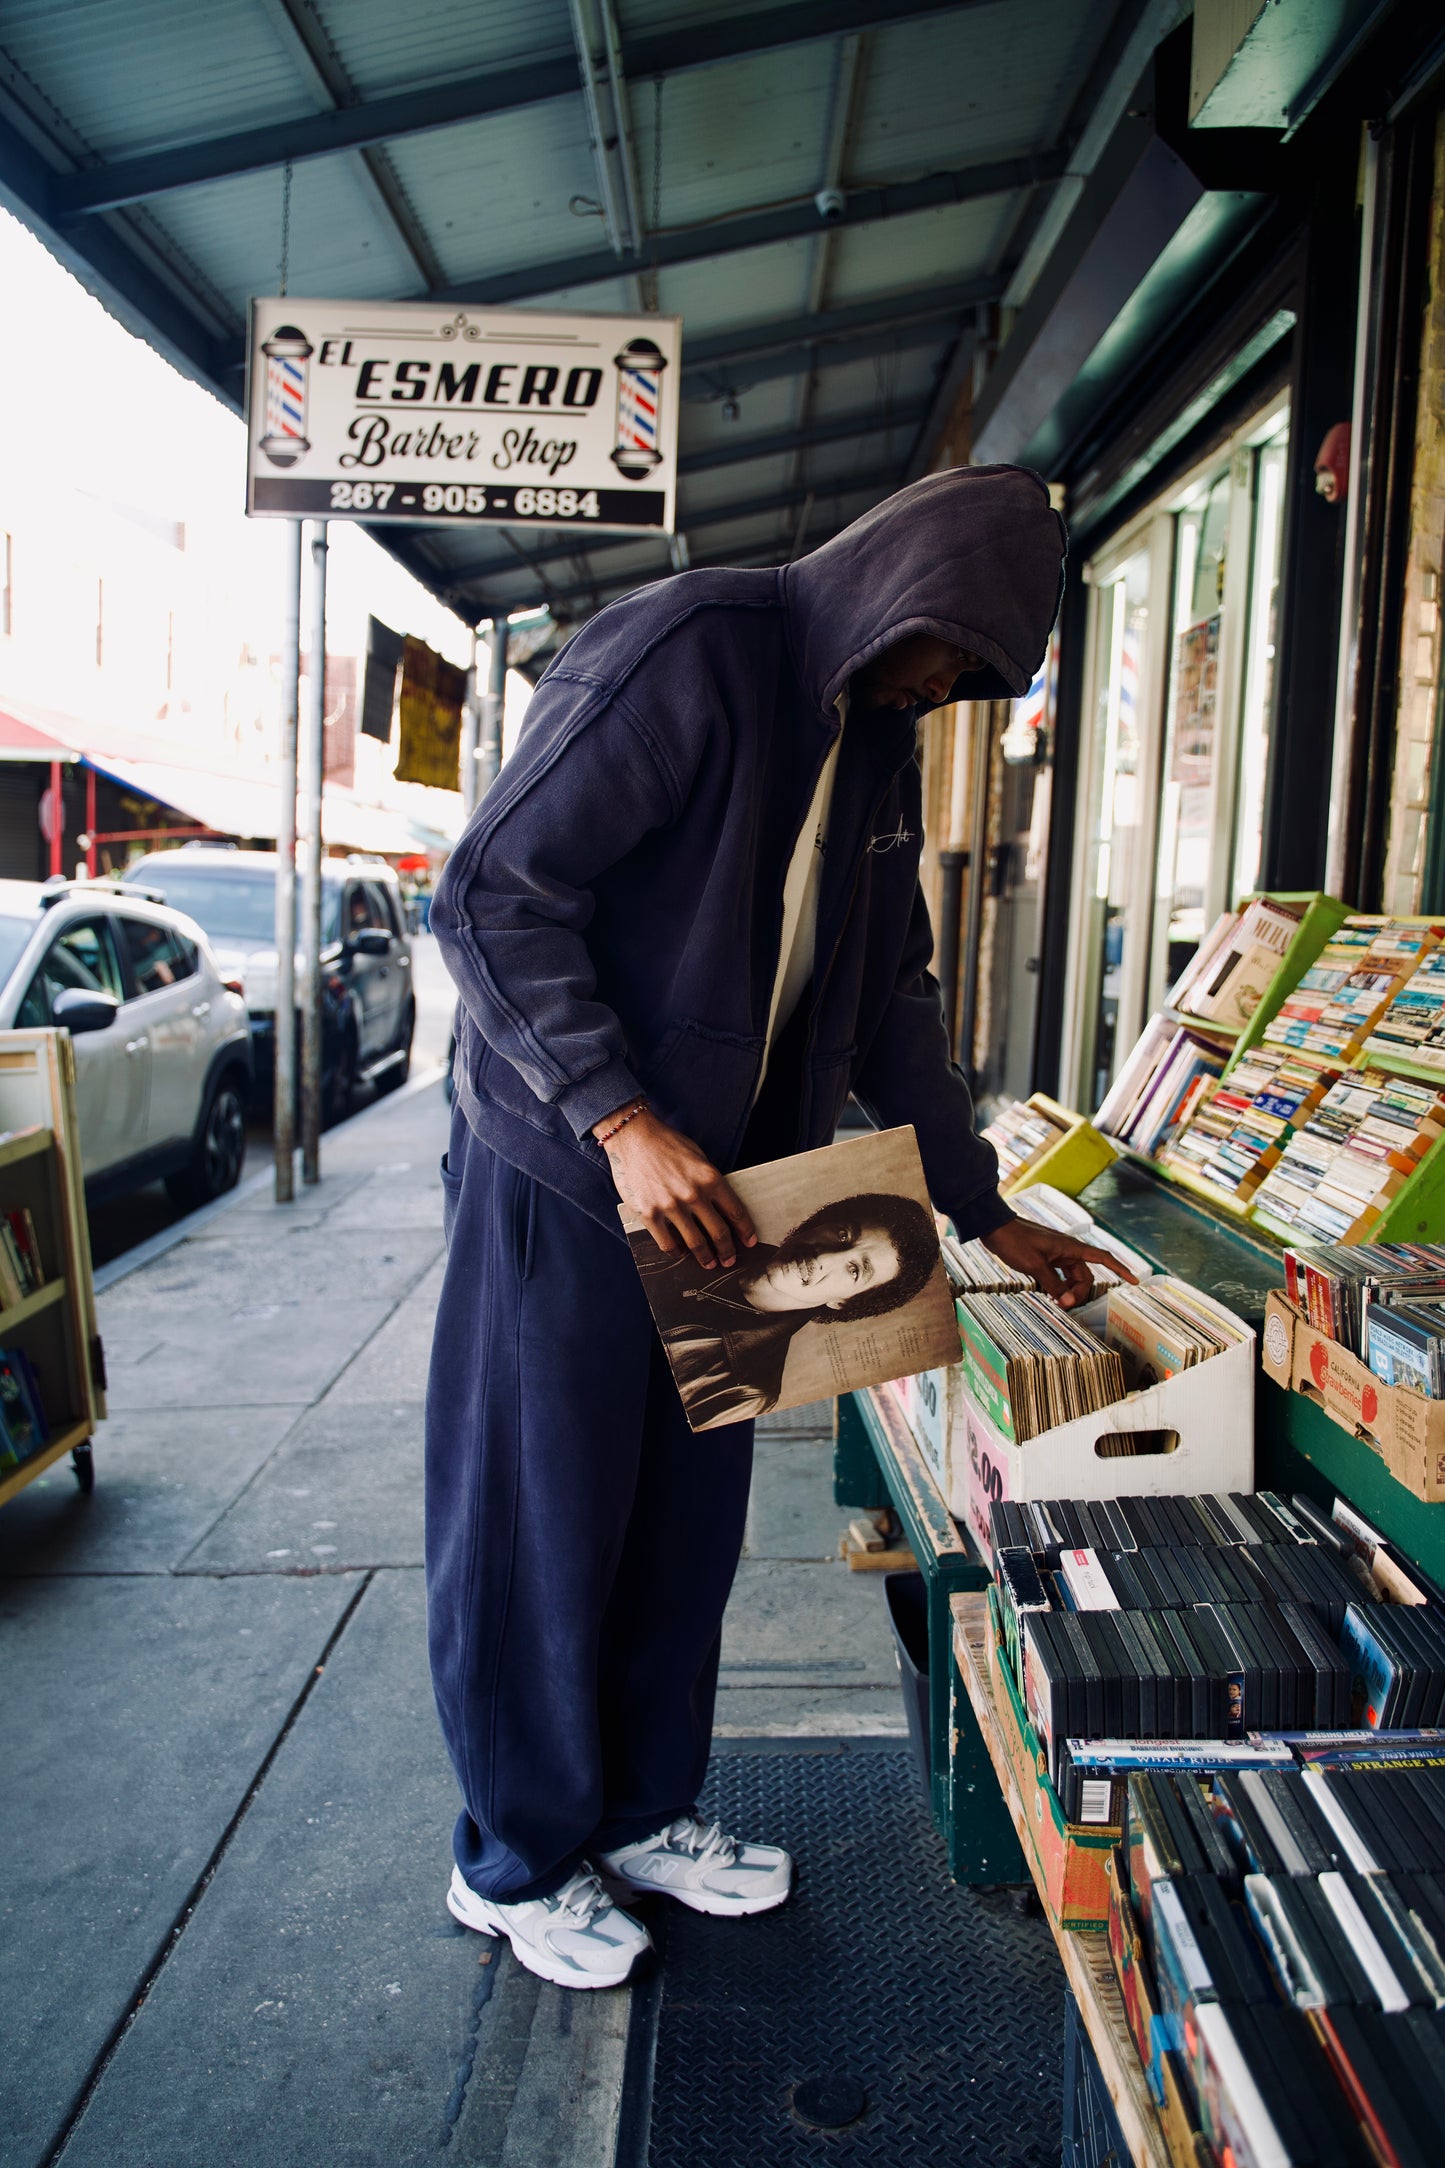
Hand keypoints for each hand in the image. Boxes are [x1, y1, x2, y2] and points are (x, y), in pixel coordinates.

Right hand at [598, 1106, 756, 1268]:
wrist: (633, 1137)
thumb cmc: (667, 1144)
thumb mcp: (698, 1156)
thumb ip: (709, 1181)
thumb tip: (720, 1207)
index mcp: (710, 1178)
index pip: (736, 1212)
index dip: (745, 1231)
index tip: (749, 1242)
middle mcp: (693, 1194)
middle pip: (718, 1233)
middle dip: (727, 1251)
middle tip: (729, 1260)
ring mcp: (671, 1206)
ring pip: (695, 1243)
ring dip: (705, 1257)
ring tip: (708, 1263)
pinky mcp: (649, 1214)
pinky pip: (668, 1243)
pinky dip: (677, 1252)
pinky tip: (681, 1253)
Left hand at [981, 1215, 1134, 1309]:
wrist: (994, 1228)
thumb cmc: (1015, 1241)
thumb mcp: (1035, 1266)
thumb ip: (1053, 1284)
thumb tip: (1068, 1302)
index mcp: (1070, 1247)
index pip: (1103, 1258)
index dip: (1120, 1269)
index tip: (1134, 1281)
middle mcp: (1067, 1250)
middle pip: (1084, 1275)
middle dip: (1079, 1292)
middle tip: (1064, 1305)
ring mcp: (1056, 1254)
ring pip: (1072, 1277)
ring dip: (1068, 1291)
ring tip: (1057, 1302)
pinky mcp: (1045, 1258)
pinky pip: (1059, 1275)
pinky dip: (1058, 1286)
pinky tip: (1051, 1294)